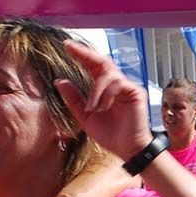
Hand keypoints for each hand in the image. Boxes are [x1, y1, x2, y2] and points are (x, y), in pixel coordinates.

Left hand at [56, 41, 153, 160]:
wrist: (127, 149)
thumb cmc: (110, 134)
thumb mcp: (85, 117)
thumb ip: (73, 99)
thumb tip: (59, 81)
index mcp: (104, 88)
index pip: (93, 66)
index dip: (81, 55)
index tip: (67, 46)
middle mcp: (116, 84)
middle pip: (102, 61)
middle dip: (86, 54)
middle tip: (71, 48)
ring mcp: (127, 87)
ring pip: (107, 75)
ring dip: (95, 91)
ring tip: (92, 109)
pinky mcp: (136, 92)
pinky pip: (118, 84)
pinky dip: (106, 95)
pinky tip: (104, 108)